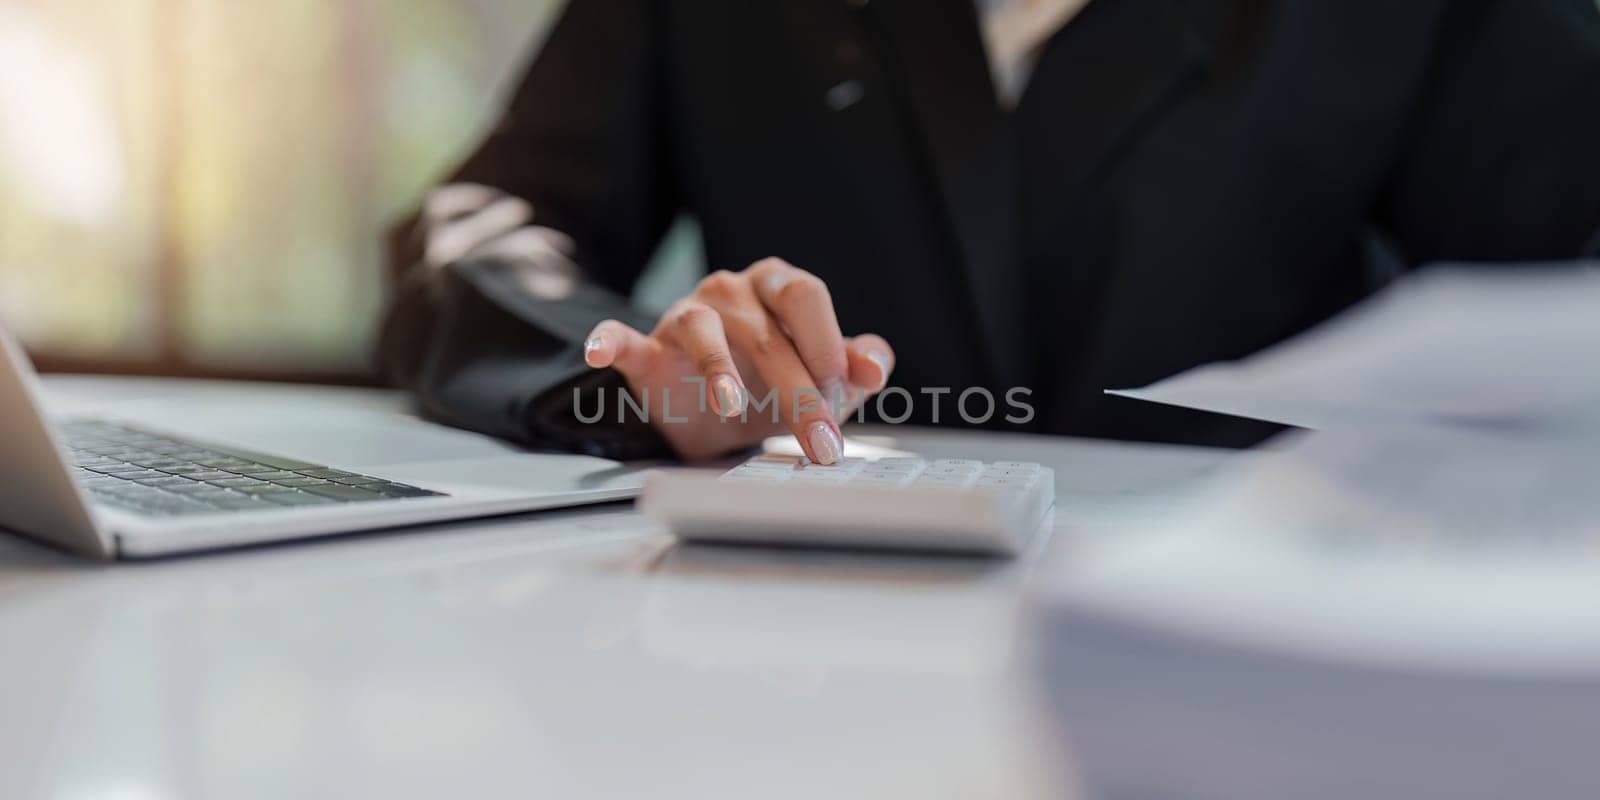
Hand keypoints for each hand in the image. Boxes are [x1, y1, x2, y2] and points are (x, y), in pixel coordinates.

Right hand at [581, 258, 894, 462]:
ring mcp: (685, 315)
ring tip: (733, 407)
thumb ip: (855, 366)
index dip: (826, 344)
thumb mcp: (822, 380)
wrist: (714, 421)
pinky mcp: (645, 348)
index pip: (806, 298)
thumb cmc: (774, 385)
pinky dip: (611, 340)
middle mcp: (732, 291)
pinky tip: (604, 349)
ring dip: (718, 369)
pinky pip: (623, 337)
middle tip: (819, 443)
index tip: (841, 396)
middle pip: (765, 330)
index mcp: (778, 287)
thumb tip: (876, 366)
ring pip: (702, 330)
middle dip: (797, 390)